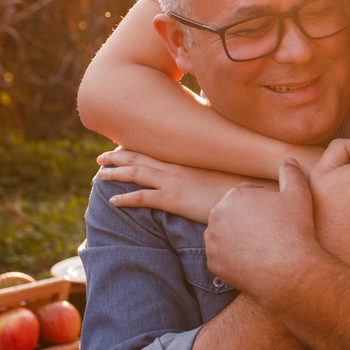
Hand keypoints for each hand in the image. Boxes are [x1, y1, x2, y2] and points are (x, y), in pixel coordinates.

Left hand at [96, 149, 268, 223]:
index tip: (121, 148)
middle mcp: (176, 167)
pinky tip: (113, 202)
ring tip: (100, 175)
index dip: (136, 148)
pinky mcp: (174, 200)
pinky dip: (125, 199)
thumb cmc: (241, 180)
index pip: (155, 149)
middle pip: (139, 157)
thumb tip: (218, 156)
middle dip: (117, 157)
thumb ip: (217, 159)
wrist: (249, 190)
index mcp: (186, 158)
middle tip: (101, 158)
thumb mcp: (228, 165)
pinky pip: (142, 198)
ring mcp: (173, 182)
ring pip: (135, 174)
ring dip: (115, 173)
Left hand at [203, 159, 318, 298]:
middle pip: (234, 213)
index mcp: (234, 195)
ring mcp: (212, 241)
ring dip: (239, 237)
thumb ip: (291, 173)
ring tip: (261, 245)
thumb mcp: (298, 194)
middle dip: (249, 218)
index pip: (246, 194)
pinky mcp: (213, 264)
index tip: (276, 214)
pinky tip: (253, 259)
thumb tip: (289, 160)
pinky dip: (234, 257)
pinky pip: (222, 256)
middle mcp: (216, 215)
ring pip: (226, 234)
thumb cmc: (295, 230)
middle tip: (270, 230)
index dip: (263, 202)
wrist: (290, 271)